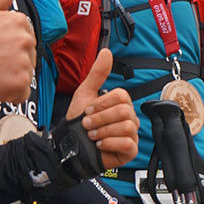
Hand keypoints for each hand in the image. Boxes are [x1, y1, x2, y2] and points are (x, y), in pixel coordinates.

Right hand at [0, 0, 35, 101]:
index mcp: (19, 21)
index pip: (24, 34)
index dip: (10, 42)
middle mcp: (25, 40)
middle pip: (27, 54)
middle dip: (13, 59)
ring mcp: (25, 63)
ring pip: (24, 72)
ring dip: (12, 75)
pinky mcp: (21, 84)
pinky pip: (22, 91)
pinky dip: (11, 92)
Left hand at [68, 49, 137, 167]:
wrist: (71, 147)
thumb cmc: (78, 123)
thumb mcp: (85, 94)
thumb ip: (97, 74)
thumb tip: (106, 52)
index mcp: (121, 104)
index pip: (121, 96)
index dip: (102, 104)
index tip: (87, 111)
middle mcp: (129, 118)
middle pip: (124, 111)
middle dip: (101, 119)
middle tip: (87, 125)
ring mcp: (132, 134)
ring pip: (127, 127)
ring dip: (104, 131)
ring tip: (92, 136)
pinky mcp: (130, 150)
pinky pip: (128, 143)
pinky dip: (110, 143)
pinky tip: (99, 145)